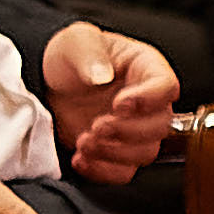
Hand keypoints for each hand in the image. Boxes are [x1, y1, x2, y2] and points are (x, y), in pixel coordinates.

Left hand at [34, 22, 182, 182]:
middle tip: (97, 126)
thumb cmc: (70, 56)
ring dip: (113, 152)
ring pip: (144, 153)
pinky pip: (123, 172)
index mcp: (146, 68)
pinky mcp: (116, 151)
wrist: (46, 83)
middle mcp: (147, 102)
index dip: (149, 99)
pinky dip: (102, 170)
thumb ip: (90, 53)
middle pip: (159, 126)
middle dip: (127, 131)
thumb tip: (102, 75)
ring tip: (84, 141)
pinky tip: (81, 158)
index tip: (120, 104)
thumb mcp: (76, 41)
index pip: (166, 86)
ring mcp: (133, 129)